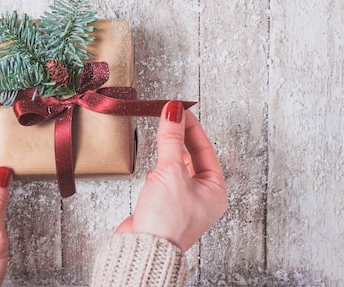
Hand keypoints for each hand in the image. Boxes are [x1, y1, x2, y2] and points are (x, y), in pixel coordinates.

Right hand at [116, 101, 227, 251]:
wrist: (143, 248)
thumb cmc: (166, 220)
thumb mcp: (171, 171)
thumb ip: (171, 140)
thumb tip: (173, 112)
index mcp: (214, 191)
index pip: (205, 149)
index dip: (191, 127)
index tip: (178, 110)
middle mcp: (202, 197)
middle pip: (191, 157)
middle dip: (179, 140)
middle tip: (167, 118)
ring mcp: (182, 203)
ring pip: (176, 168)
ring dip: (167, 157)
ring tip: (161, 143)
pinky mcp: (164, 207)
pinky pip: (163, 181)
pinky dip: (157, 173)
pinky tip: (151, 174)